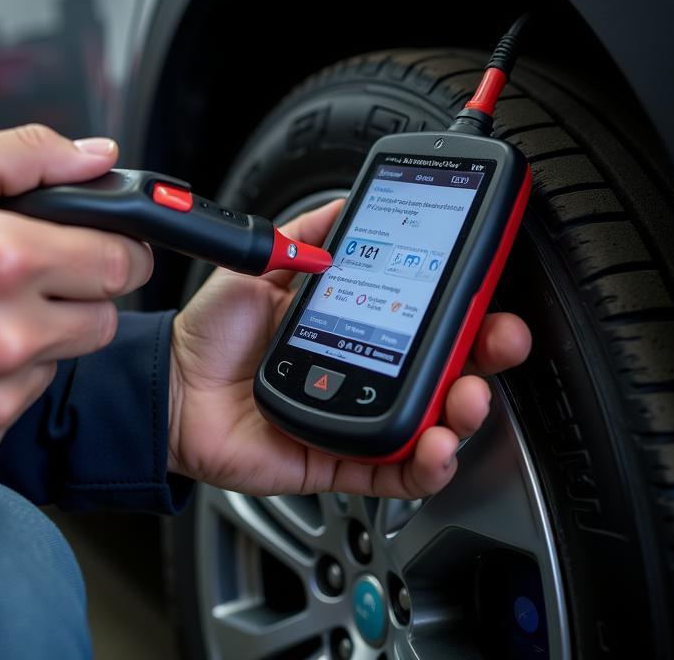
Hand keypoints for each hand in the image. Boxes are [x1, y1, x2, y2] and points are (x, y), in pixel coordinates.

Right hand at [0, 126, 152, 476]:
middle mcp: (6, 335)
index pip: (121, 263)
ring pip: (58, 364)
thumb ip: (30, 154)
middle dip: (78, 295)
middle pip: (102, 319)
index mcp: (6, 259)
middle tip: (25, 279)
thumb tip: (101, 156)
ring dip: (33, 341)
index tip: (102, 248)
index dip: (119, 250)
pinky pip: (13, 408)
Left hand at [169, 199, 530, 497]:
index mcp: (355, 326)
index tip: (487, 286)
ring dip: (464, 410)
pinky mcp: (340, 461)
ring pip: (431, 423)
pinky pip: (393, 472)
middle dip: (485, 354)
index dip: (463, 306)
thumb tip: (349, 202)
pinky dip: (425, 464)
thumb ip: (307, 235)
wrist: (172, 385)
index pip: (424, 317)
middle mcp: (365, 373)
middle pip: (444, 370)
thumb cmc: (214, 333)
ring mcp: (356, 418)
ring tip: (468, 393)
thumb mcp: (262, 268)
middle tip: (501, 337)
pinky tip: (437, 444)